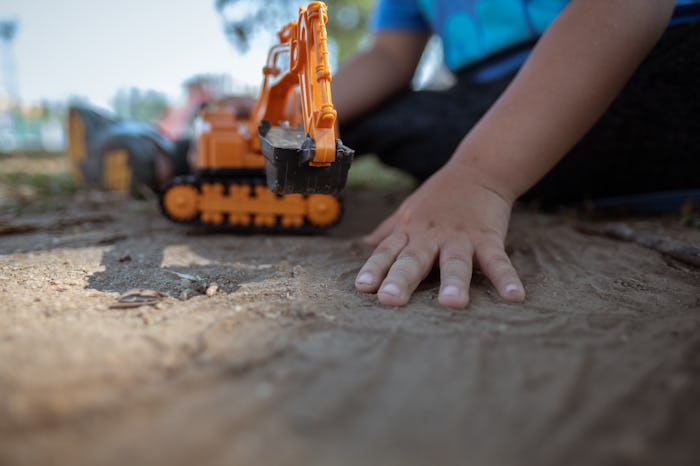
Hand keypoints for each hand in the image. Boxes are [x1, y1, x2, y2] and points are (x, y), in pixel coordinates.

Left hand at [354, 164, 525, 307]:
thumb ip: (386, 233)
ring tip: (451, 303)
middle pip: (413, 259)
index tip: (363, 287)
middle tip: (390, 299)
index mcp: (410, 233)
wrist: (478, 170)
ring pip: (455, 262)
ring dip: (453, 282)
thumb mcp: (407, 213)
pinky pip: (498, 261)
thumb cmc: (438, 198)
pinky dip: (507, 278)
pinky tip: (515, 296)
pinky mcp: (488, 238)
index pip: (387, 252)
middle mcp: (431, 237)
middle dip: (401, 279)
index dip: (374, 268)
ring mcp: (460, 238)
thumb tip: (362, 247)